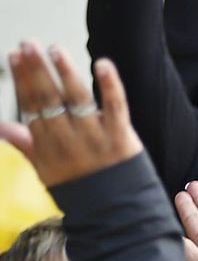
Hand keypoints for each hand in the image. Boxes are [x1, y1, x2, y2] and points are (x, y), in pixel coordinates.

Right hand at [1, 45, 143, 186]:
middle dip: (37, 70)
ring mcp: (96, 138)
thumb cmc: (81, 189)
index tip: (15, 55)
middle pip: (50, 99)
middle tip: (29, 44)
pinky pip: (116, 107)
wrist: (117, 215)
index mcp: (47, 146)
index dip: (22, 80)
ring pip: (78, 100)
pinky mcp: (122, 138)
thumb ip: (25, 145)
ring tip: (55, 49)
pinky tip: (102, 64)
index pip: (31, 106)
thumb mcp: (46, 170)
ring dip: (66, 72)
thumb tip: (0, 126)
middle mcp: (69, 140)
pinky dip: (110, 85)